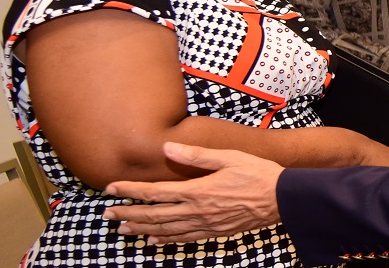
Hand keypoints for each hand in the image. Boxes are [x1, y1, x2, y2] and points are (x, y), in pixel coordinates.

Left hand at [103, 142, 282, 243]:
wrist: (281, 199)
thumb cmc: (257, 174)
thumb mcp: (228, 157)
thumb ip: (196, 156)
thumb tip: (167, 148)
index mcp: (197, 190)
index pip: (155, 192)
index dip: (131, 191)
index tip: (111, 188)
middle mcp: (196, 210)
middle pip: (154, 214)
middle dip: (128, 213)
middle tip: (107, 215)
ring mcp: (205, 224)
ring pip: (165, 230)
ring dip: (141, 229)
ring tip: (123, 229)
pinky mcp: (214, 232)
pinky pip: (184, 238)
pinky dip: (165, 240)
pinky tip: (154, 240)